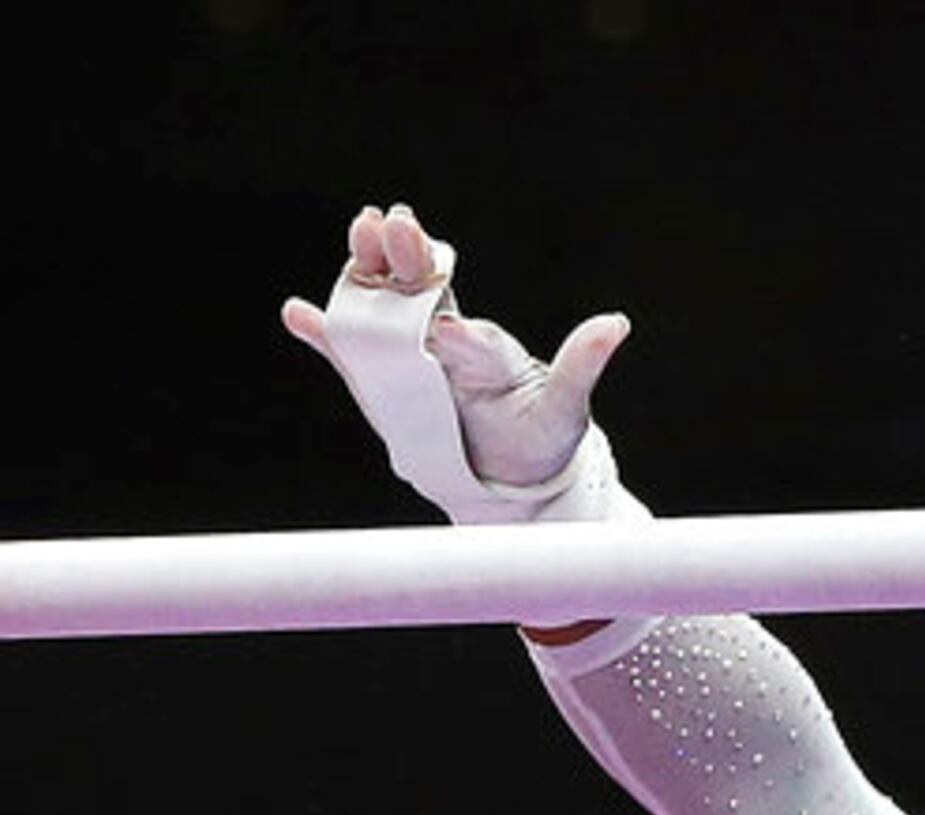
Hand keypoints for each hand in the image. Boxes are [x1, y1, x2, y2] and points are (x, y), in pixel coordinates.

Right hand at [283, 203, 629, 504]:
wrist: (507, 473)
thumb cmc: (540, 437)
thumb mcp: (566, 408)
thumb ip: (580, 365)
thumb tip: (617, 322)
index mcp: (487, 351)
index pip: (472, 337)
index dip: (460, 335)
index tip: (448, 331)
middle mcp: (445, 340)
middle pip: (423, 294)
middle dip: (409, 261)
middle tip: (393, 222)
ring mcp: (410, 354)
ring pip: (384, 306)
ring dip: (366, 273)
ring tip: (358, 234)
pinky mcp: (382, 377)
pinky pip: (350, 352)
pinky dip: (324, 334)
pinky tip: (299, 313)